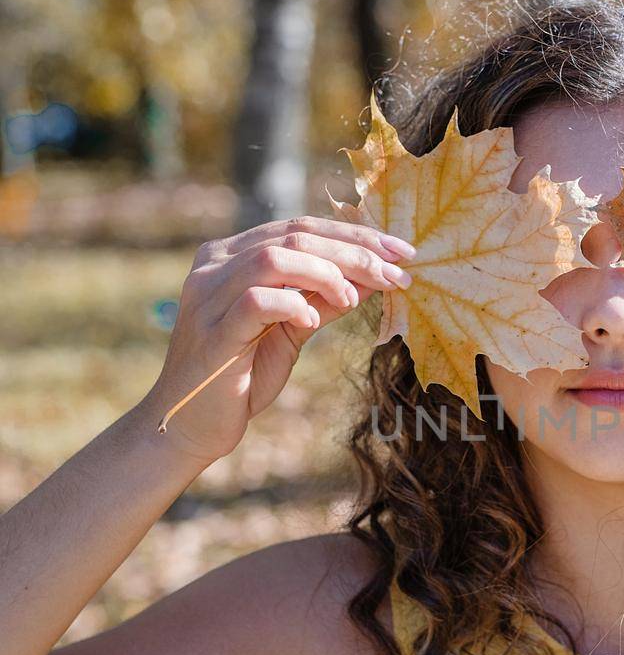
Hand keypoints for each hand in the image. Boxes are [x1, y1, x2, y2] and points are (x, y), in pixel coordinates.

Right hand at [147, 216, 414, 463]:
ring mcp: (209, 295)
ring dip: (326, 272)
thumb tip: (374, 276)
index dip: (354, 234)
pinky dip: (293, 304)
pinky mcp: (213, 331)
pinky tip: (313, 321)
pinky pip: (256, 300)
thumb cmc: (243, 377)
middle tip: (398, 272)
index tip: (401, 252)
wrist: (191, 426)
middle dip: (354, 250)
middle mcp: (215, 265)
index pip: (300, 228)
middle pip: (293, 235)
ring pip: (274, 257)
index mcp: (232, 256)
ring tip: (354, 297)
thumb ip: (325, 299)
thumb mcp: (293, 331)